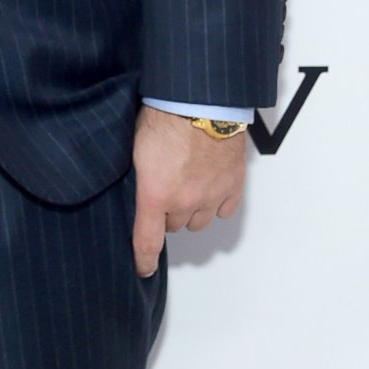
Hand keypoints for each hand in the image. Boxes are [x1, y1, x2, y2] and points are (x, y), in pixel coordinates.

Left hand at [130, 106, 246, 276]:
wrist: (201, 99)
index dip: (144, 260)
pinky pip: (224, 210)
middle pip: (174, 226)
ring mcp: (211, 194)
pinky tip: (209, 188)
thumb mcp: (136, 147)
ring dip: (191, 210)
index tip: (143, 269)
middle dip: (167, 214)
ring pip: (199, 221)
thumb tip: (136, 189)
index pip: (147, 241)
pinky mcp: (232, 184)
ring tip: (187, 187)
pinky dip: (216, 203)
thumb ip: (139, 178)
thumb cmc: (165, 115)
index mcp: (155, 194)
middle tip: (164, 191)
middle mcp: (185, 201)